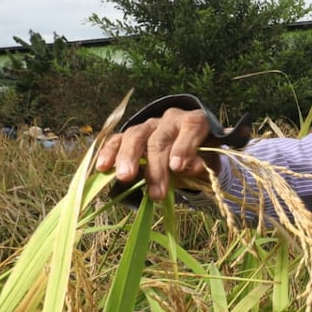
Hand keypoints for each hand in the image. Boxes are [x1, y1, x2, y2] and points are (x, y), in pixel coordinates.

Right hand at [95, 108, 218, 200]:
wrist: (187, 149)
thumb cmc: (199, 156)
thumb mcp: (208, 161)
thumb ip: (203, 163)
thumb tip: (194, 166)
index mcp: (194, 122)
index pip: (191, 127)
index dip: (184, 147)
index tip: (177, 167)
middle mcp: (170, 119)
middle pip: (160, 138)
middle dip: (155, 166)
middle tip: (155, 192)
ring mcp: (148, 125)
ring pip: (135, 135)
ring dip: (128, 157)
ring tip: (124, 177)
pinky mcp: (130, 134)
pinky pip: (117, 139)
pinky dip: (109, 152)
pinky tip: (102, 167)